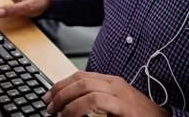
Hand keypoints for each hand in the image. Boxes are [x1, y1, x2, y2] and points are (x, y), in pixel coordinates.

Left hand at [42, 71, 169, 116]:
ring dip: (66, 100)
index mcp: (112, 82)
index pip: (81, 75)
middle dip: (60, 91)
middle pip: (81, 79)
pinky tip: (71, 116)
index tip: (49, 96)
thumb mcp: (115, 106)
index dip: (61, 84)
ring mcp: (121, 95)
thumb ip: (97, 103)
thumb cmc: (139, 116)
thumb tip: (71, 107)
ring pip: (86, 88)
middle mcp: (116, 84)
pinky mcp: (124, 108)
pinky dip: (79, 108)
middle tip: (48, 105)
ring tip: (57, 113)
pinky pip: (96, 101)